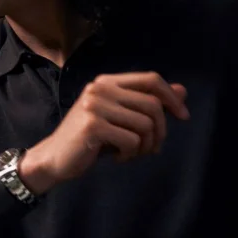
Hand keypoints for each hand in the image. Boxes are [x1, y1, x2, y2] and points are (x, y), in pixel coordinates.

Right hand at [19, 72, 188, 194]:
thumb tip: (183, 91)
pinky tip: (118, 157)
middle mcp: (99, 88)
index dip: (172, 97)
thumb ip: (148, 103)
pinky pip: (132, 140)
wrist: (55, 158)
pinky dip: (131, 154)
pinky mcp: (92, 126)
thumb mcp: (121, 118)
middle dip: (160, 131)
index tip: (183, 117)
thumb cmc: (90, 139)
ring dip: (145, 146)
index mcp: (107, 82)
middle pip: (153, 104)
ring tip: (132, 153)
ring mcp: (94, 106)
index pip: (151, 79)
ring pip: (145, 124)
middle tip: (151, 148)